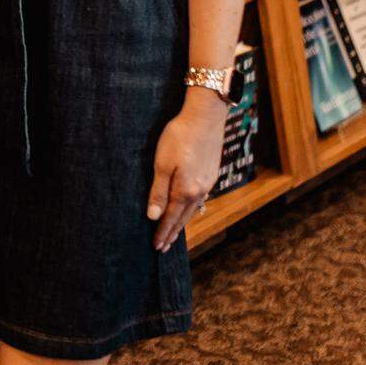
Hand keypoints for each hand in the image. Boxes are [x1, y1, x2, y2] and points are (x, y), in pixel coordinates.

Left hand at [146, 88, 225, 251]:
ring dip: (182, 223)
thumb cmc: (179, 137)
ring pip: (193, 209)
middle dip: (172, 233)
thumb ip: (158, 191)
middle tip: (164, 247)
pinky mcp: (212, 173)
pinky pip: (200, 199)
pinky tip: (190, 209)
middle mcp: (199, 191)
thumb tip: (153, 216)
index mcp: (185, 191)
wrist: (205, 117)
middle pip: (183, 218)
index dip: (162, 232)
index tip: (156, 246)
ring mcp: (208, 183)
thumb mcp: (162, 163)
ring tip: (174, 233)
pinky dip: (191, 209)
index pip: (171, 218)